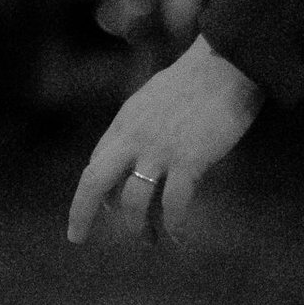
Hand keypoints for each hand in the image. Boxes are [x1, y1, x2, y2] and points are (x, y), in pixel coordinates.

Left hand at [67, 35, 263, 244]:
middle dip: (81, 212)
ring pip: (133, 200)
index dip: (92, 192)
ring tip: (149, 241)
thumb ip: (140, 127)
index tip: (96, 211)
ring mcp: (160, 150)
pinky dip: (174, 225)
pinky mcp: (189, 160)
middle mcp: (134, 138)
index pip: (96, 163)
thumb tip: (137, 157)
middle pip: (95, 181)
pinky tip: (178, 237)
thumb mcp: (152, 100)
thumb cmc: (196, 81)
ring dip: (138, 227)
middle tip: (77, 237)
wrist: (226, 64)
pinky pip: (174, 204)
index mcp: (125, 123)